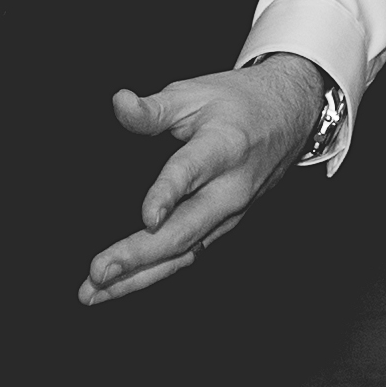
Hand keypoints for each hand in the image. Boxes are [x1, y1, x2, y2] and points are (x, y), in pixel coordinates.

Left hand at [85, 56, 329, 306]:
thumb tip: (119, 102)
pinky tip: (119, 287)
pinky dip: (153, 274)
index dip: (169, 193)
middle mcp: (230, 189)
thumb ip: (154, 108)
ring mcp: (230, 214)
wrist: (291, 117)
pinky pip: (188, 256)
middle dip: (140, 255)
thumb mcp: (195, 93)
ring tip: (94, 292)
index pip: (192, 172)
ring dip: (138, 277)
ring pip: (184, 253)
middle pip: (186, 229)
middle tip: (98, 271)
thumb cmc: (238, 102)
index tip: (148, 217)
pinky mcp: (224, 227)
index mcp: (223, 147)